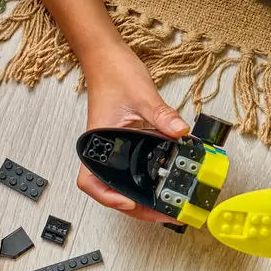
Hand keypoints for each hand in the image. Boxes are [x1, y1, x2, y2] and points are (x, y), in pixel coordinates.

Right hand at [77, 46, 189, 221]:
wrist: (106, 57)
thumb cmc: (113, 73)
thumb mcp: (142, 95)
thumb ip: (162, 115)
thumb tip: (180, 131)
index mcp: (97, 143)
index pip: (90, 182)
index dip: (108, 198)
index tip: (129, 202)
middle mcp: (101, 150)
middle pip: (110, 191)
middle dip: (136, 207)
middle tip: (163, 214)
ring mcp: (111, 150)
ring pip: (120, 184)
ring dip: (139, 199)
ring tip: (163, 208)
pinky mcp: (121, 145)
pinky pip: (128, 171)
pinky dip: (143, 182)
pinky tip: (161, 185)